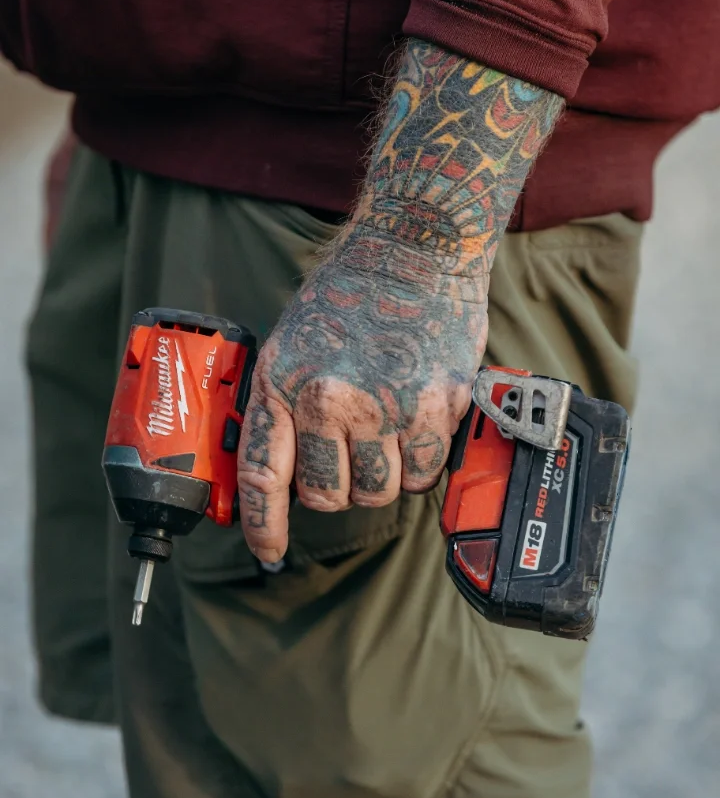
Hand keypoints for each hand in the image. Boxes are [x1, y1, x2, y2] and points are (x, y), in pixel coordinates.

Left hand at [237, 38, 562, 560]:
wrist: (414, 246)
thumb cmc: (351, 291)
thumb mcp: (292, 341)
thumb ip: (285, 404)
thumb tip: (285, 469)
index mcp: (284, 382)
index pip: (264, 477)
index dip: (263, 526)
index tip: (269, 552)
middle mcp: (330, 400)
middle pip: (329, 495)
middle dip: (337, 486)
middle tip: (350, 453)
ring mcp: (386, 404)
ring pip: (380, 490)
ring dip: (382, 475)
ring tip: (388, 429)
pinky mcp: (437, 403)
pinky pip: (424, 471)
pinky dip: (420, 461)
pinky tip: (417, 422)